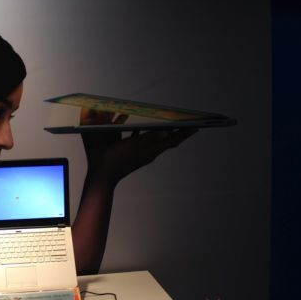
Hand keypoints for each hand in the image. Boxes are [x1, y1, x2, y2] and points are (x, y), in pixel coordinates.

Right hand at [80, 108, 197, 185]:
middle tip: (187, 124)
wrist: (103, 175)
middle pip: (168, 142)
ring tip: (170, 125)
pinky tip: (141, 128)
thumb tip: (167, 133)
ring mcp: (141, 154)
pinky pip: (142, 141)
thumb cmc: (117, 159)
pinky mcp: (132, 154)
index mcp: (151, 150)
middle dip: (178, 133)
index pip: (173, 141)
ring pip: (156, 142)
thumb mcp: (134, 146)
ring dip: (163, 133)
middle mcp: (149, 153)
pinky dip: (146, 134)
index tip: (196, 126)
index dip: (184, 134)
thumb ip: (149, 138)